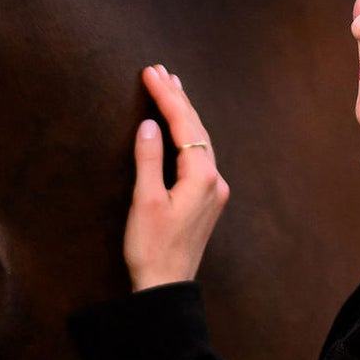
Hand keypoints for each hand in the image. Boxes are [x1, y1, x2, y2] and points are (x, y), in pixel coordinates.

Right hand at [123, 64, 230, 290]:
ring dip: (184, 114)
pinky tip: (179, 126)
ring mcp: (214, 192)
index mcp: (201, 177)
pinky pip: (200, 156)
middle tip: (159, 71)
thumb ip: (148, 159)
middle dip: (177, 99)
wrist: (166, 288)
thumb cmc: (151, 248)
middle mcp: (215, 181)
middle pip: (197, 128)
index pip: (183, 125)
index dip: (165, 97)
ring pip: (200, 141)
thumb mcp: (144, 201)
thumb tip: (149, 124)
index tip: (149, 73)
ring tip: (171, 87)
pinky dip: (188, 134)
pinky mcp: (207, 201)